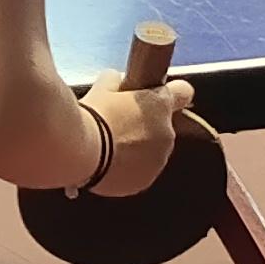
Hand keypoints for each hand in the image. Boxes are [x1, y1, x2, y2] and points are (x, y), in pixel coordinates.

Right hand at [80, 76, 197, 196]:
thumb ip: (115, 82)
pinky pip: (139, 172)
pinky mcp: (143, 182)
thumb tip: (114, 82)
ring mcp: (157, 161)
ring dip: (136, 148)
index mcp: (160, 104)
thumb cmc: (93, 117)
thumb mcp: (102, 87)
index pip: (183, 92)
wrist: (81, 152)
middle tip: (116, 125)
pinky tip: (106, 163)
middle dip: (143, 125)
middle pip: (161, 126)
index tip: (156, 95)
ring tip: (108, 147)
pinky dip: (127, 168)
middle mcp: (166, 133)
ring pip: (151, 151)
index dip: (171, 92)